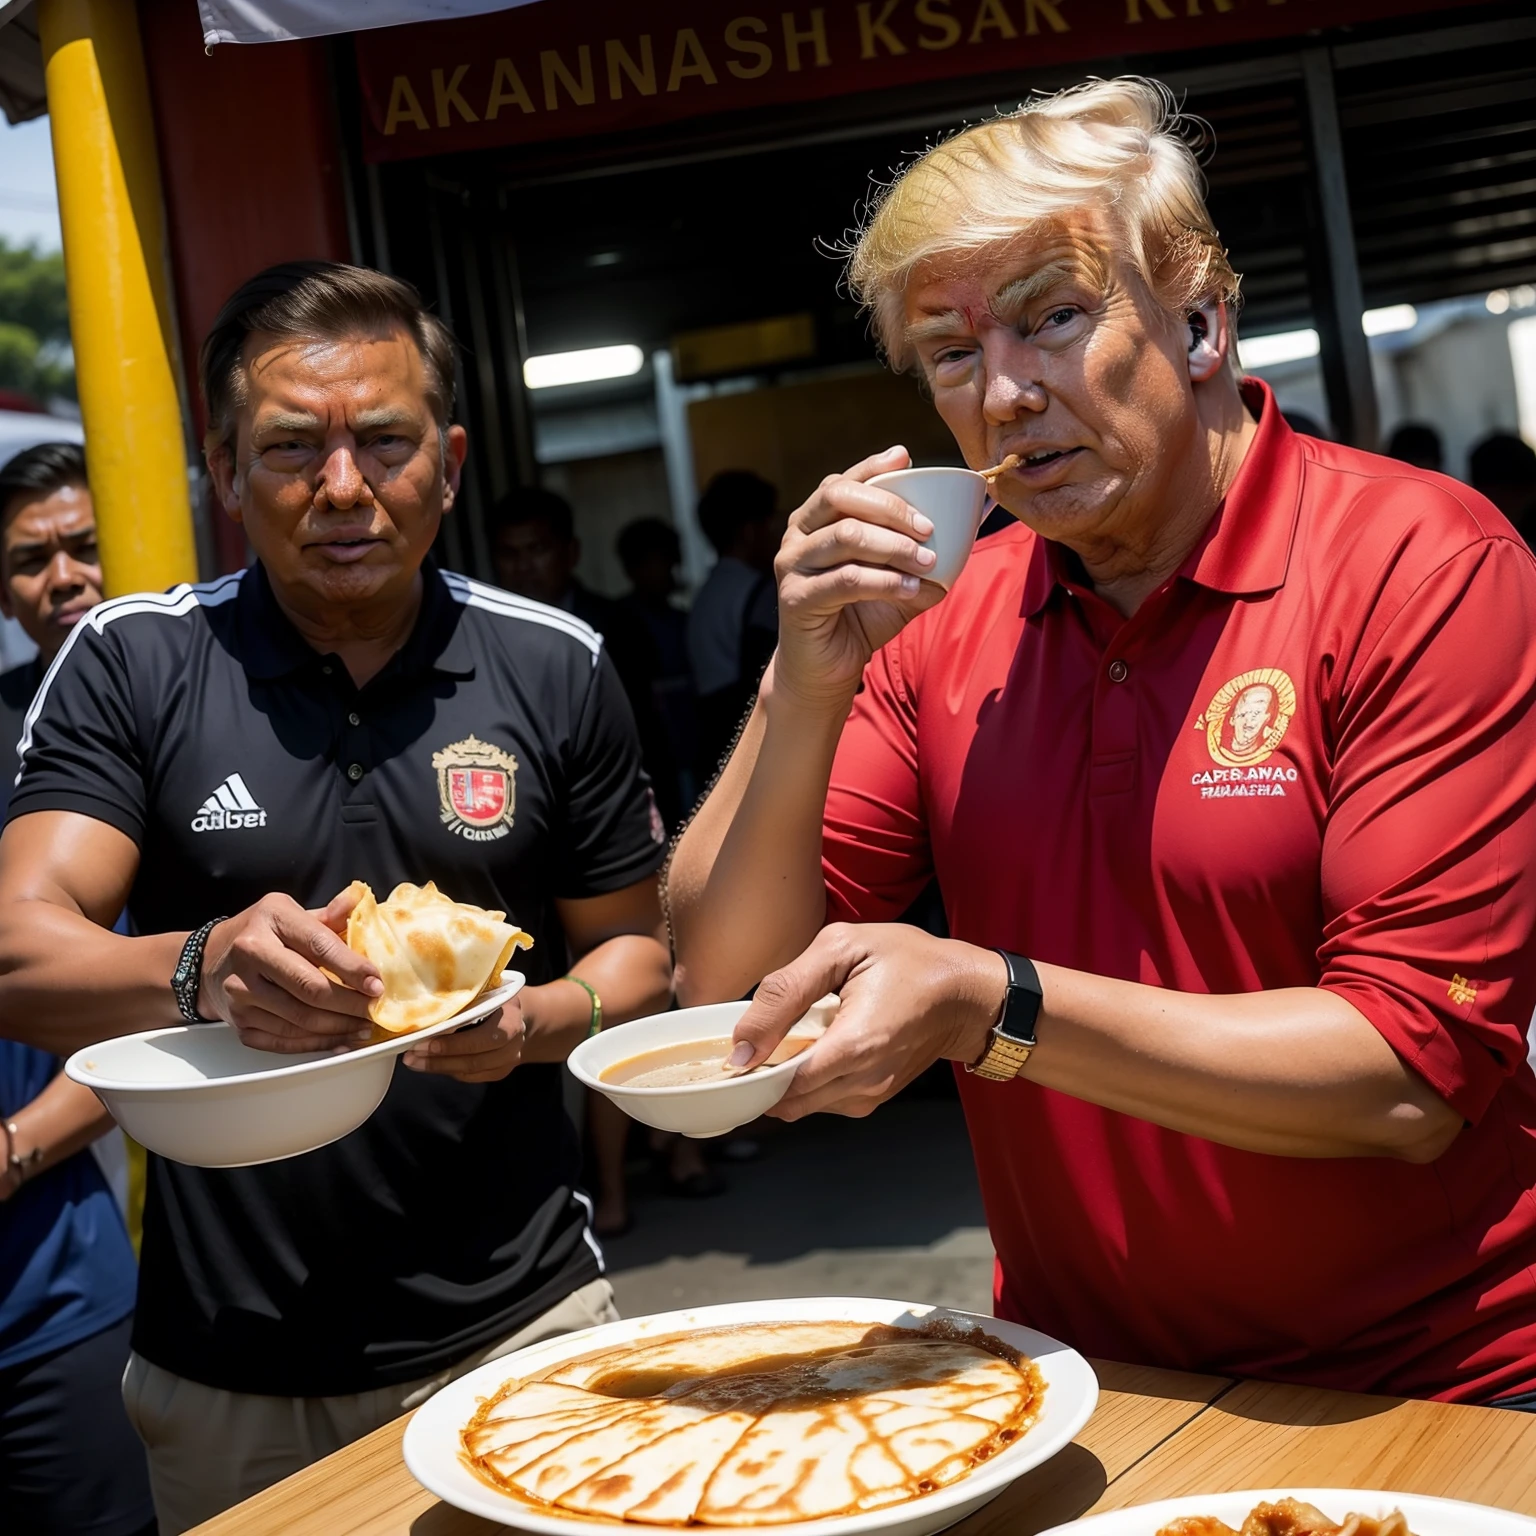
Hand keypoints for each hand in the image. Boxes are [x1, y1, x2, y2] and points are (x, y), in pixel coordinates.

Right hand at [200, 890, 382, 1052]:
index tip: (377, 984)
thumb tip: (360, 901)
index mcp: (272, 919)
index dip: (353, 969)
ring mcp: (241, 991)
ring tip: (364, 1027)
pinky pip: (284, 1040)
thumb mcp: (290, 912)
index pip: (320, 946)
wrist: (209, 959)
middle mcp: (251, 953)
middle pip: (311, 988)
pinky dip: (317, 1044)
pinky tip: (339, 1040)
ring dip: (339, 1027)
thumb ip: (329, 914)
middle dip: (351, 1004)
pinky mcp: (239, 1022)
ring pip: (300, 1019)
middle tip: (375, 1010)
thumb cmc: (261, 933)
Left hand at [403, 1001, 524, 1082]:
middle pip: (474, 1060)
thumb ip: (468, 998)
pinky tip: (429, 1064)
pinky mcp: (498, 1072)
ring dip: (438, 1068)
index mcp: (512, 1020)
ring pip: (470, 1071)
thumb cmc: (498, 997)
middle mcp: (513, 1045)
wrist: (522, 1016)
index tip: (423, 1042)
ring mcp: (508, 1062)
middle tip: (410, 1056)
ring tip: (413, 1062)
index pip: (485, 1039)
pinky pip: (470, 1077)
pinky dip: (448, 1070)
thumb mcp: (489, 991)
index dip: (454, 1044)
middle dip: (439, 1060)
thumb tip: (428, 1002)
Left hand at [729, 923, 1006, 1118]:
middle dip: (760, 1075)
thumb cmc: (909, 961)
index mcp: (854, 1046)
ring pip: (800, 1104)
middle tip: (758, 1035)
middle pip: (785, 1101)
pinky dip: (807, 1078)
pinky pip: (822, 1099)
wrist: (966, 993)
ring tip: (793, 1033)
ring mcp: (870, 1095)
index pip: (780, 1085)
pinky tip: (815, 1043)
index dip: (748, 1072)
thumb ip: (785, 992)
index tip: (733, 1050)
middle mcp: (863, 1082)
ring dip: (784, 1076)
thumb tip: (742, 1045)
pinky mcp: (873, 1098)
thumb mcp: (840, 949)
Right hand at [772, 447, 947, 711]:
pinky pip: (845, 580)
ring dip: (893, 546)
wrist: (827, 670)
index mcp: (817, 520)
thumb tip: (976, 519)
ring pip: (845, 536)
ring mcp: (792, 565)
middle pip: (839, 497)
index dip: (874, 466)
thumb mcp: (899, 579)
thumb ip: (925, 551)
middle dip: (890, 507)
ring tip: (926, 561)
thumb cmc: (861, 617)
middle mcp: (798, 535)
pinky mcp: (795, 599)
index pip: (843, 480)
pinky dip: (884, 582)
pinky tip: (911, 589)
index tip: (908, 459)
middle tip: (929, 528)